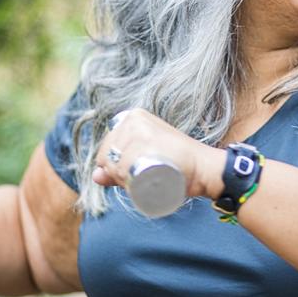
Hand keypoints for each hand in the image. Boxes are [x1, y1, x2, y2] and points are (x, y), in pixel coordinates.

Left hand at [92, 108, 224, 198]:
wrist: (201, 167)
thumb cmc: (176, 164)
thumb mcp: (144, 160)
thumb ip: (118, 167)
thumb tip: (95, 176)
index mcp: (132, 117)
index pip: (107, 148)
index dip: (116, 165)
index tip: (136, 170)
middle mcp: (133, 119)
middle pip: (108, 155)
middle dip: (118, 173)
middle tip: (142, 177)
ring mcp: (139, 128)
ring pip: (115, 163)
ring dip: (124, 179)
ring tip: (145, 178)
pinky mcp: (145, 139)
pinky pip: (122, 166)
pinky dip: (126, 178)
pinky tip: (142, 177)